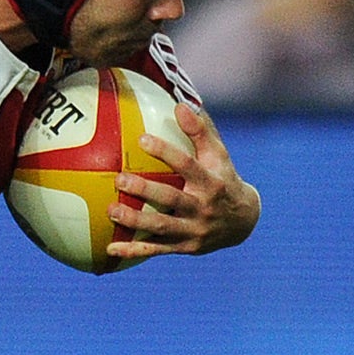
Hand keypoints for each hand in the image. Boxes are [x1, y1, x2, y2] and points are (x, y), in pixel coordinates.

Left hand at [107, 102, 259, 260]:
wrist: (244, 222)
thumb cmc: (222, 178)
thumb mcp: (219, 155)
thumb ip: (200, 131)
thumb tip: (181, 104)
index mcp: (212, 182)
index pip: (188, 165)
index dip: (166, 152)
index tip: (142, 139)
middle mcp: (203, 207)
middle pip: (172, 199)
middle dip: (145, 190)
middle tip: (119, 179)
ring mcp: (194, 230)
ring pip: (162, 226)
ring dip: (135, 221)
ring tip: (110, 210)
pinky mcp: (185, 247)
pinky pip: (156, 250)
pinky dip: (133, 250)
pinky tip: (109, 248)